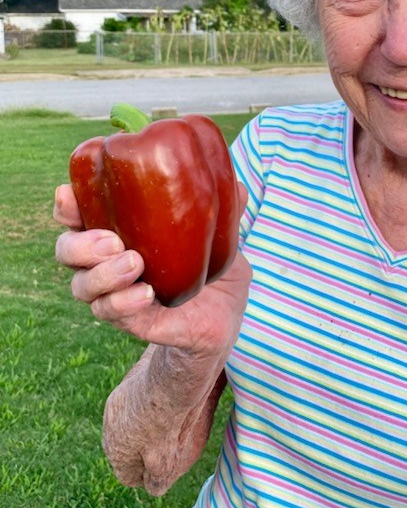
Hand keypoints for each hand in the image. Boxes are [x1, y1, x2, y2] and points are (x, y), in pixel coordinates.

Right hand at [53, 183, 250, 358]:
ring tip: (135, 264)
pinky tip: (146, 293)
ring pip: (82, 285)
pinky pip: (110, 312)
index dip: (68, 205)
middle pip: (67, 250)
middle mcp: (107, 262)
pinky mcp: (131, 320)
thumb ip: (224, 213)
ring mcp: (116, 293)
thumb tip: (238, 187)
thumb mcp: (223, 238)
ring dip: (103, 274)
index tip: (68, 194)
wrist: (224, 318)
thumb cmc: (214, 267)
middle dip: (81, 242)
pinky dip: (123, 302)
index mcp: (122, 232)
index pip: (80, 215)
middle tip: (113, 240)